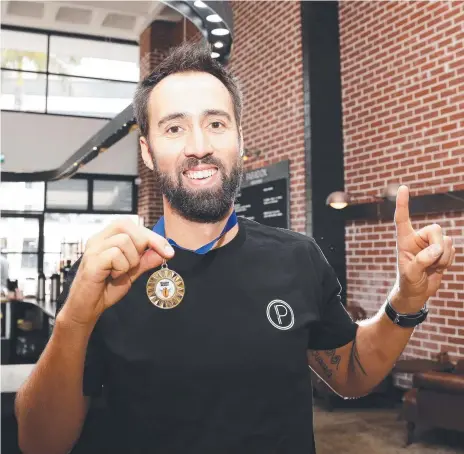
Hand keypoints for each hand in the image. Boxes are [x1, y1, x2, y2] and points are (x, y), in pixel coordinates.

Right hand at [58, 218, 174, 325]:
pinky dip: (120, 267)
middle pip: (126, 225)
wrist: (87, 308)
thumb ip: (146, 260)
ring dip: (130, 260)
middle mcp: (98, 239)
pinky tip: (113, 276)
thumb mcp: (132, 272)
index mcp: (107, 238)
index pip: (133, 225)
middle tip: (137, 263)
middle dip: (142, 243)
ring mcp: (93, 249)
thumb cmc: (106, 288)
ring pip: (123, 241)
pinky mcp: (91, 261)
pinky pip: (115, 255)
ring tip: (120, 272)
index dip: (153, 237)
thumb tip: (164, 252)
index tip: (168, 252)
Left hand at [393, 185, 454, 310]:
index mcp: (404, 239)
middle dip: (438, 246)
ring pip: (447, 241)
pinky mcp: (442, 250)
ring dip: (443, 258)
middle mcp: (418, 238)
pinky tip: (438, 268)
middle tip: (433, 262)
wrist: (417, 292)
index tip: (404, 187)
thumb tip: (437, 249)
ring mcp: (431, 244)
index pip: (402, 218)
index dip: (403, 203)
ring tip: (432, 268)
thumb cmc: (408, 282)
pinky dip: (449, 261)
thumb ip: (422, 261)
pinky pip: (453, 250)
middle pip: (435, 229)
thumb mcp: (411, 274)